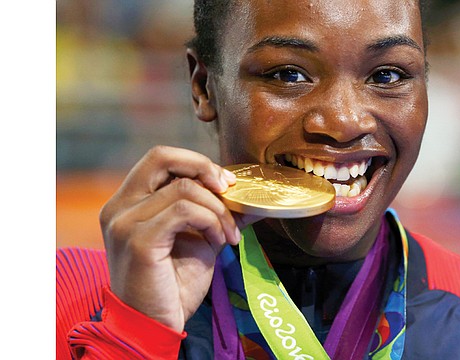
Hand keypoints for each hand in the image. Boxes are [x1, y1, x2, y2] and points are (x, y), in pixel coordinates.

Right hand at [99, 146, 261, 331]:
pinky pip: (184, 211)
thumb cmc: (172, 286)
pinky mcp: (139, 240)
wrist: (154, 326)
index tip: (226, 183)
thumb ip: (220, 215)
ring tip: (228, 234)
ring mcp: (125, 222)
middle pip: (162, 156)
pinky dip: (211, 221)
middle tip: (229, 190)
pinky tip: (219, 240)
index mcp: (128, 203)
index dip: (197, 163)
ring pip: (184, 188)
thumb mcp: (201, 241)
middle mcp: (120, 207)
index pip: (161, 159)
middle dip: (204, 167)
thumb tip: (253, 200)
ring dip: (218, 209)